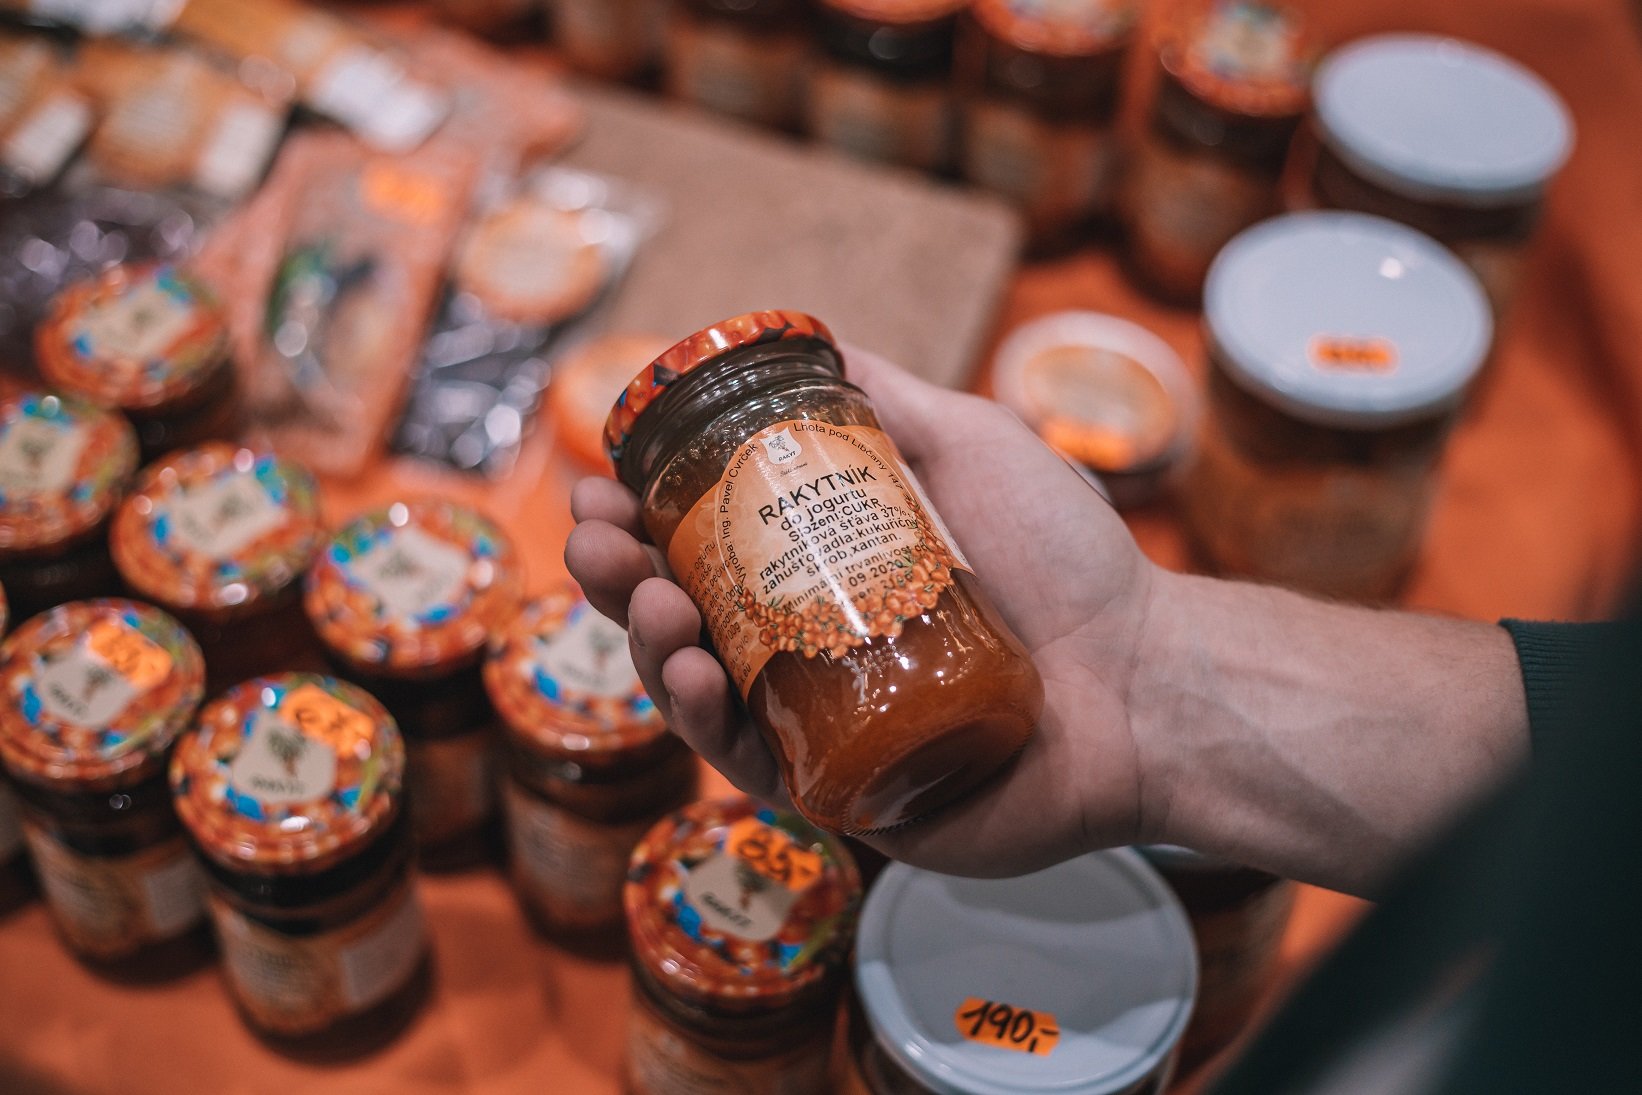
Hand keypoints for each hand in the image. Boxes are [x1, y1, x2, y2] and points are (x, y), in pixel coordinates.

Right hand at [566, 347, 1161, 877]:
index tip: (601, 481)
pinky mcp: (841, 791)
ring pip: (700, 690)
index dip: (642, 513)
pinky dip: (704, 720)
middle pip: (685, 612)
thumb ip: (888, 399)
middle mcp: (813, 645)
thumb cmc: (1069, 560)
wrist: (1146, 678)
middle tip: (589, 538)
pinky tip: (690, 669)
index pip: (710, 541)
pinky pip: (749, 762)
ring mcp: (821, 721)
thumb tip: (807, 336)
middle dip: (617, 574)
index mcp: (831, 570)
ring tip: (643, 597)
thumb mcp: (971, 442)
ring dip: (646, 640)